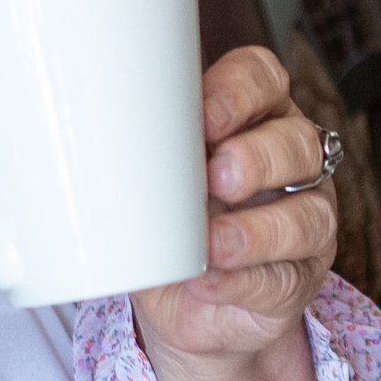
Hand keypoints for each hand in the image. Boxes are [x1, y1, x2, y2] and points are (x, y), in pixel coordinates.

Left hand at [132, 43, 336, 380]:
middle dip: (256, 156)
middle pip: (296, 142)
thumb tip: (72, 133)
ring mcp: (303, 222)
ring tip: (213, 242)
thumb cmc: (164, 216)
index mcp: (252, 116)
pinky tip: (211, 281)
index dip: (240, 91)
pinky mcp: (297, 281)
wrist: (180, 300)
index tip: (202, 115)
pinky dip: (245, 281)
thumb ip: (135, 149)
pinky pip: (284, 279)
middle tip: (214, 176)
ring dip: (258, 228)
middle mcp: (288, 162)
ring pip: (307, 214)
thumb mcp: (147, 175)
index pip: (264, 80)